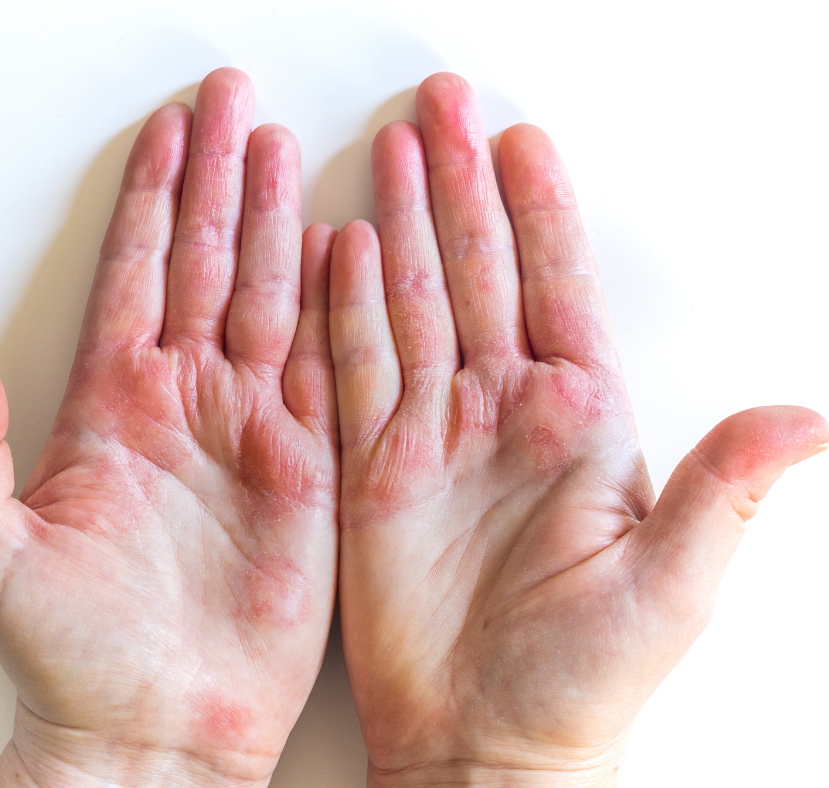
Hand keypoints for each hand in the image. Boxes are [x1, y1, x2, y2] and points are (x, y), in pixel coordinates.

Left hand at [0, 68, 338, 787]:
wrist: (156, 726)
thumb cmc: (71, 652)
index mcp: (113, 403)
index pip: (137, 271)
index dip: (151, 197)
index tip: (166, 129)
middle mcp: (186, 401)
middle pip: (206, 263)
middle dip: (220, 178)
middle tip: (234, 105)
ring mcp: (251, 426)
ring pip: (267, 298)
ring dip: (275, 222)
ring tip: (283, 149)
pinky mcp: (307, 466)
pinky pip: (323, 369)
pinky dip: (334, 307)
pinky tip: (342, 251)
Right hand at [330, 73, 827, 786]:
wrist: (488, 745)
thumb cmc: (583, 680)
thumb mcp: (673, 585)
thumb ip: (723, 489)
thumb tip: (809, 418)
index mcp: (580, 423)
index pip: (557, 290)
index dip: (539, 213)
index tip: (521, 141)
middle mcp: (503, 413)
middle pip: (478, 275)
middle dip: (460, 187)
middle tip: (442, 109)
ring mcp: (435, 435)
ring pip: (414, 305)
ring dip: (403, 228)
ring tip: (393, 156)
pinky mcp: (375, 470)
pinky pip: (356, 372)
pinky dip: (347, 311)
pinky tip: (342, 252)